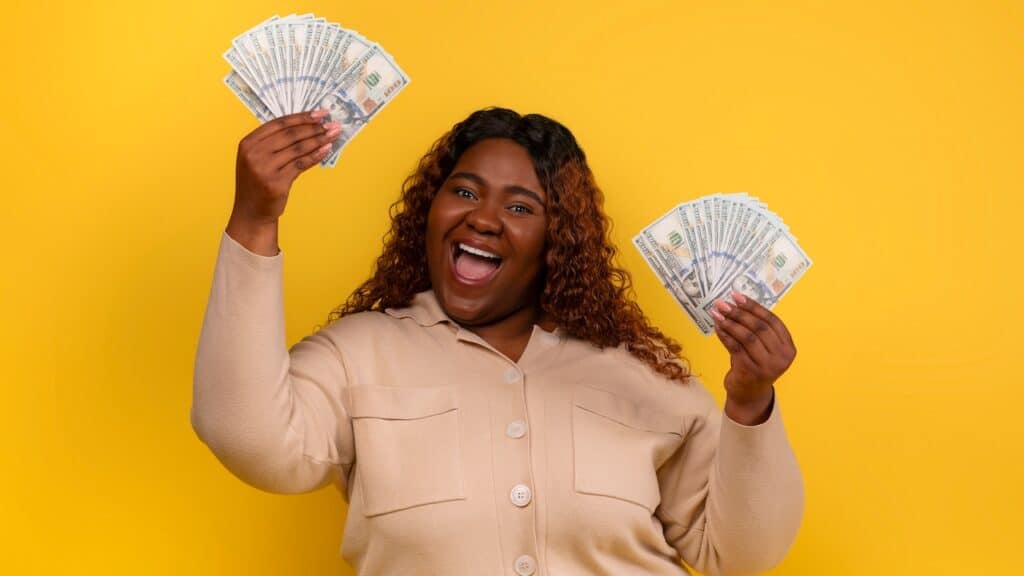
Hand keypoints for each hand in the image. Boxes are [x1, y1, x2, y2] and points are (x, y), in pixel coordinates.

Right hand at [228, 110, 341, 254]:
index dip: (301, 117)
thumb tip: (307, 126)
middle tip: (332, 124)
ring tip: (333, 134)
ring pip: (297, 148)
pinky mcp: (276, 182)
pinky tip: (326, 149)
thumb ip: (274, 142)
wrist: (251, 212)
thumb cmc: (258, 183)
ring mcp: (264, 168)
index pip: (279, 123)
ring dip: (319, 140)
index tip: (320, 113)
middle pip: (290, 134)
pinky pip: (300, 164)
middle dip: (314, 127)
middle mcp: (254, 153)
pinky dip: (315, 156)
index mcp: (248, 142)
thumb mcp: (258, 158)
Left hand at [709, 290, 796, 424]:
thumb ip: (758, 330)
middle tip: (723, 303)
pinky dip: (725, 335)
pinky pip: (735, 348)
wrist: (750, 394)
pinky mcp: (751, 371)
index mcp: (788, 348)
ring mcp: (767, 366)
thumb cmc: (755, 365)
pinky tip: (717, 326)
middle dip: (739, 313)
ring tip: (717, 313)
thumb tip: (736, 303)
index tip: (737, 296)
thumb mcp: (763, 348)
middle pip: (759, 328)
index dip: (754, 307)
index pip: (772, 321)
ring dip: (730, 322)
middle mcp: (782, 357)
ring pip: (747, 337)